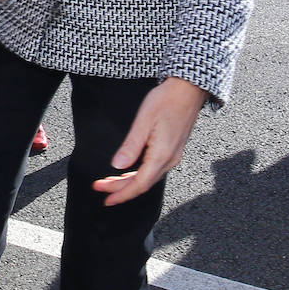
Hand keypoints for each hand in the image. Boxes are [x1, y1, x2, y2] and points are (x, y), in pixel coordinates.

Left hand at [92, 77, 207, 205]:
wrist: (188, 90)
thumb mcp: (143, 121)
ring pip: (148, 177)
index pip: (139, 184)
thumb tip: (117, 166)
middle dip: (120, 189)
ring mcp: (172, 156)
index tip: (105, 199)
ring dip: (128, 182)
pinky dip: (138, 174)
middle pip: (143, 183)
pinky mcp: (172, 150)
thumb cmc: (166, 101)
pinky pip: (153, 170)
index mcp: (162, 155)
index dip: (121, 194)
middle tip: (100, 188)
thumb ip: (131, 146)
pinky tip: (128, 172)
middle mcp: (169, 160)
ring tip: (109, 182)